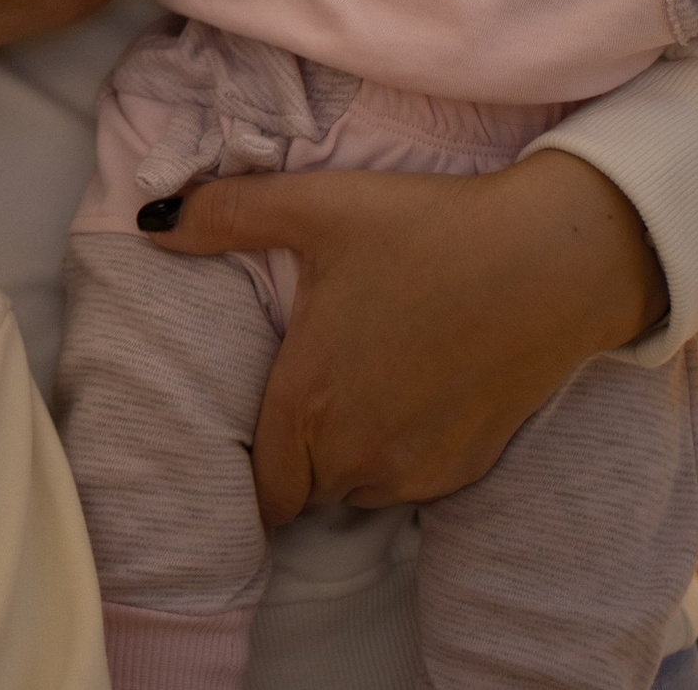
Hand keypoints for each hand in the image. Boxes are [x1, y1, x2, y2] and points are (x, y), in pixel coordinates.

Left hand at [141, 150, 667, 521]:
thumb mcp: (317, 206)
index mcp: (309, 402)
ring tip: (355, 385)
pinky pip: (410, 487)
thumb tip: (149, 221)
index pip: (261, 491)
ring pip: (357, 491)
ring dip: (347, 458)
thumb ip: (225, 214)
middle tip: (305, 387)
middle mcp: (358, 456)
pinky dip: (399, 455)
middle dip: (297, 454)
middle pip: (306, 489)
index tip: (251, 430)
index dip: (250, 471)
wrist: (548, 262)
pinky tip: (408, 392)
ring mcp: (417, 471)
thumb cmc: (425, 231)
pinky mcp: (466, 471)